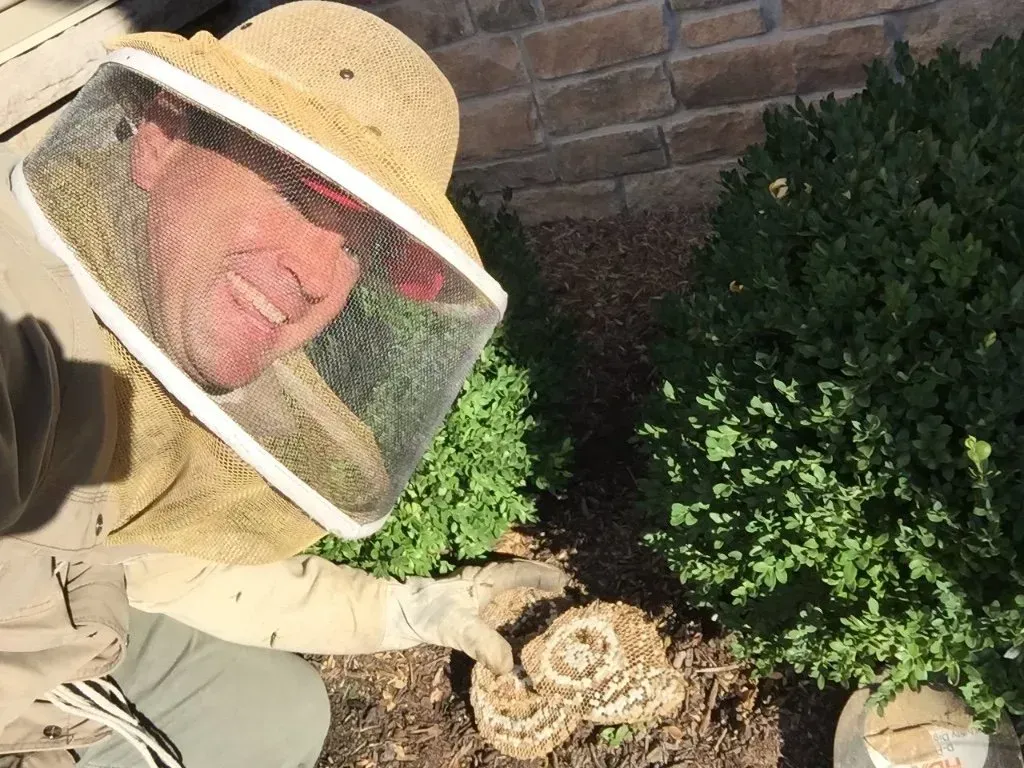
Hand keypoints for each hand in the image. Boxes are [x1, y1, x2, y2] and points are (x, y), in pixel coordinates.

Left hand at [380, 559, 567, 673]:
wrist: (390, 612)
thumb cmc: (425, 612)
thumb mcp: (458, 628)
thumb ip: (484, 643)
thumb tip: (509, 668)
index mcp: (483, 577)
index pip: (519, 572)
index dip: (541, 575)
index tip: (564, 580)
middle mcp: (477, 578)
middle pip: (512, 570)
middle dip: (535, 573)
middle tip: (558, 582)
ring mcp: (466, 588)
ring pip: (500, 578)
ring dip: (521, 581)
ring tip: (540, 590)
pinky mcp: (457, 600)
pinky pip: (489, 593)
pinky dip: (505, 597)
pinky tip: (506, 610)